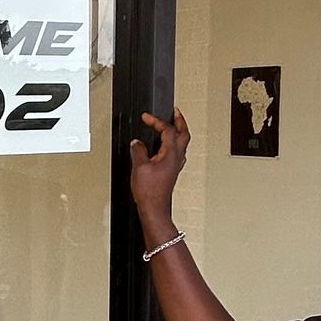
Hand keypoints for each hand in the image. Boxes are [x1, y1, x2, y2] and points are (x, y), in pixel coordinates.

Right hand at [130, 109, 189, 228]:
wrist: (154, 208)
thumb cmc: (150, 192)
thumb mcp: (139, 167)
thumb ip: (138, 150)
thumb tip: (136, 143)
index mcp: (171, 153)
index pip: (168, 129)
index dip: (156, 121)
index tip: (146, 117)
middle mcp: (177, 158)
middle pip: (184, 133)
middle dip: (180, 120)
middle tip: (175, 112)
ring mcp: (176, 165)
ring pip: (183, 143)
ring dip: (179, 131)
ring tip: (173, 124)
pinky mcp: (172, 172)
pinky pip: (178, 153)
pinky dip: (174, 144)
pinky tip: (167, 147)